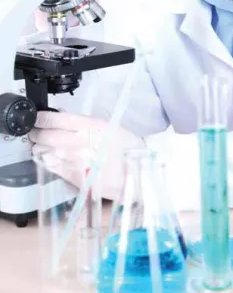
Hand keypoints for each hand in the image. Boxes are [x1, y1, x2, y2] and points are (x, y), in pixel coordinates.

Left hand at [30, 111, 144, 199]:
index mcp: (88, 126)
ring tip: (40, 147)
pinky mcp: (75, 178)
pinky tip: (50, 160)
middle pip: (45, 136)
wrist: (138, 172)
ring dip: (39, 149)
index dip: (40, 118)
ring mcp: (75, 162)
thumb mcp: (107, 126)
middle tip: (33, 133)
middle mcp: (78, 143)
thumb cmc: (126, 147)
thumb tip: (62, 115)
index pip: (54, 119)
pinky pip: (53, 169)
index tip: (36, 119)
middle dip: (35, 134)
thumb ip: (83, 122)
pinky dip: (47, 163)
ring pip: (45, 153)